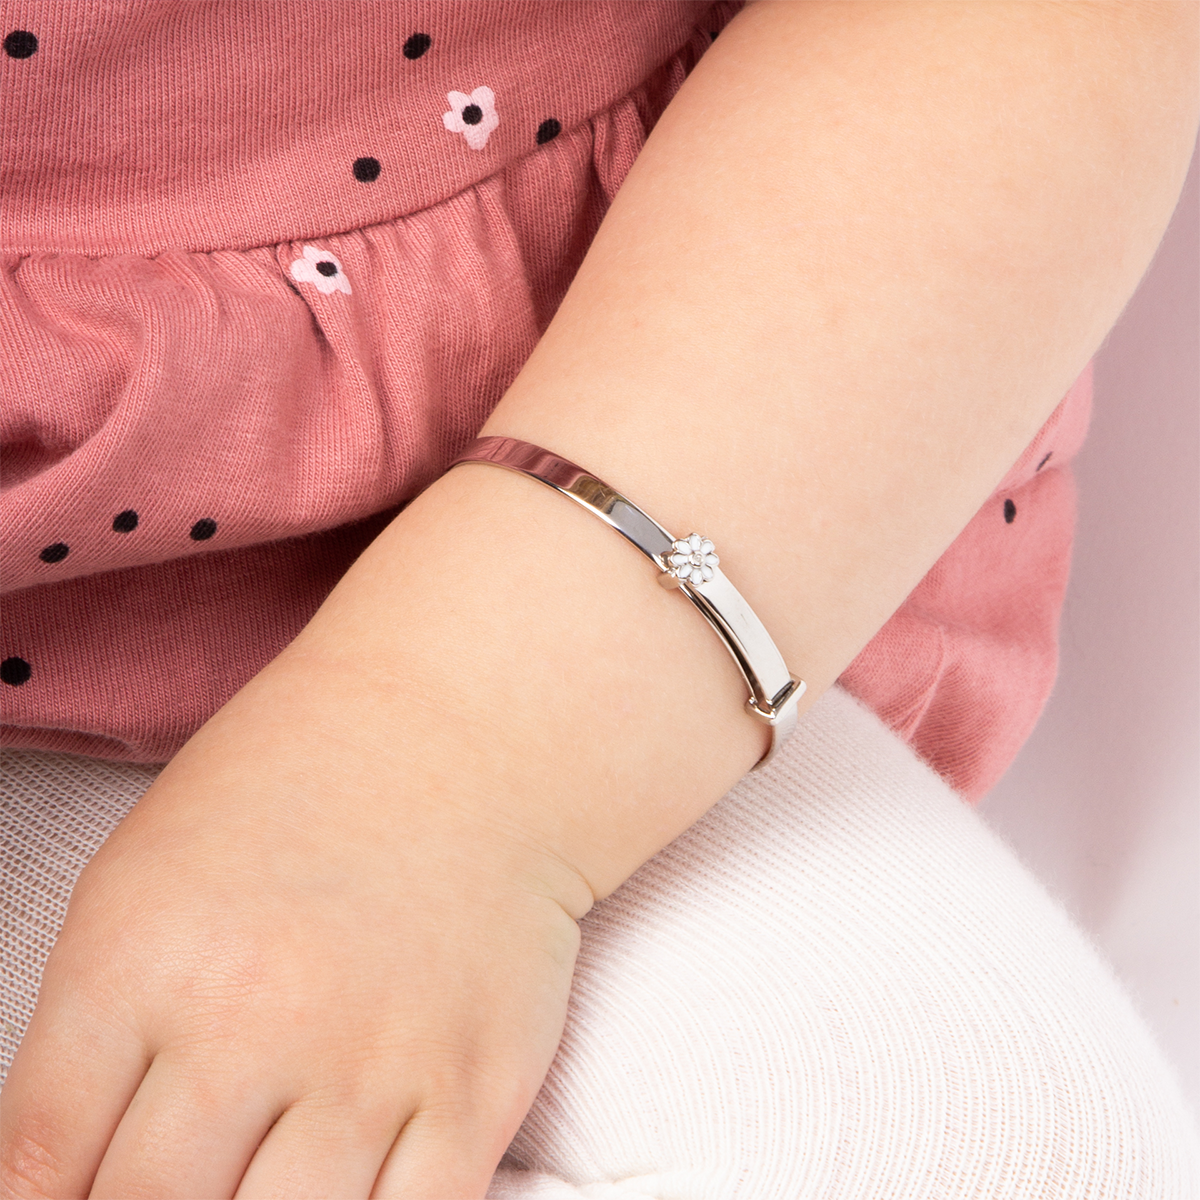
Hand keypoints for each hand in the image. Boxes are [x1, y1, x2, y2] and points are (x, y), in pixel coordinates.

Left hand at [0, 660, 588, 1198]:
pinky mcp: (475, 1087)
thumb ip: (88, 1037)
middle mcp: (254, 1019)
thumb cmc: (294, 797)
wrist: (466, 742)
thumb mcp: (143, 879)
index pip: (40, 1169)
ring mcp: (373, 1061)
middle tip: (186, 1175)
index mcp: (143, 959)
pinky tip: (340, 1191)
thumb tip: (56, 1186)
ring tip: (254, 1178)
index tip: (87, 1195)